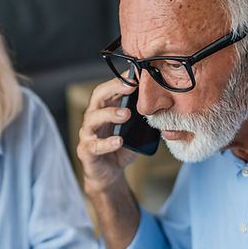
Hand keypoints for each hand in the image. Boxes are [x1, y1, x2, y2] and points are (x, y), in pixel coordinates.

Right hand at [76, 78, 139, 195]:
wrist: (109, 174)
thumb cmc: (121, 148)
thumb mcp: (135, 130)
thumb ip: (142, 117)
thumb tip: (161, 102)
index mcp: (105, 109)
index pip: (110, 89)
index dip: (121, 81)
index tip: (136, 74)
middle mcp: (94, 117)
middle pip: (98, 97)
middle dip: (114, 89)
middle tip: (131, 87)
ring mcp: (87, 134)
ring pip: (92, 119)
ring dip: (109, 114)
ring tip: (125, 114)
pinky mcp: (86, 151)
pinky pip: (94, 145)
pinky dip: (106, 143)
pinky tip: (118, 141)